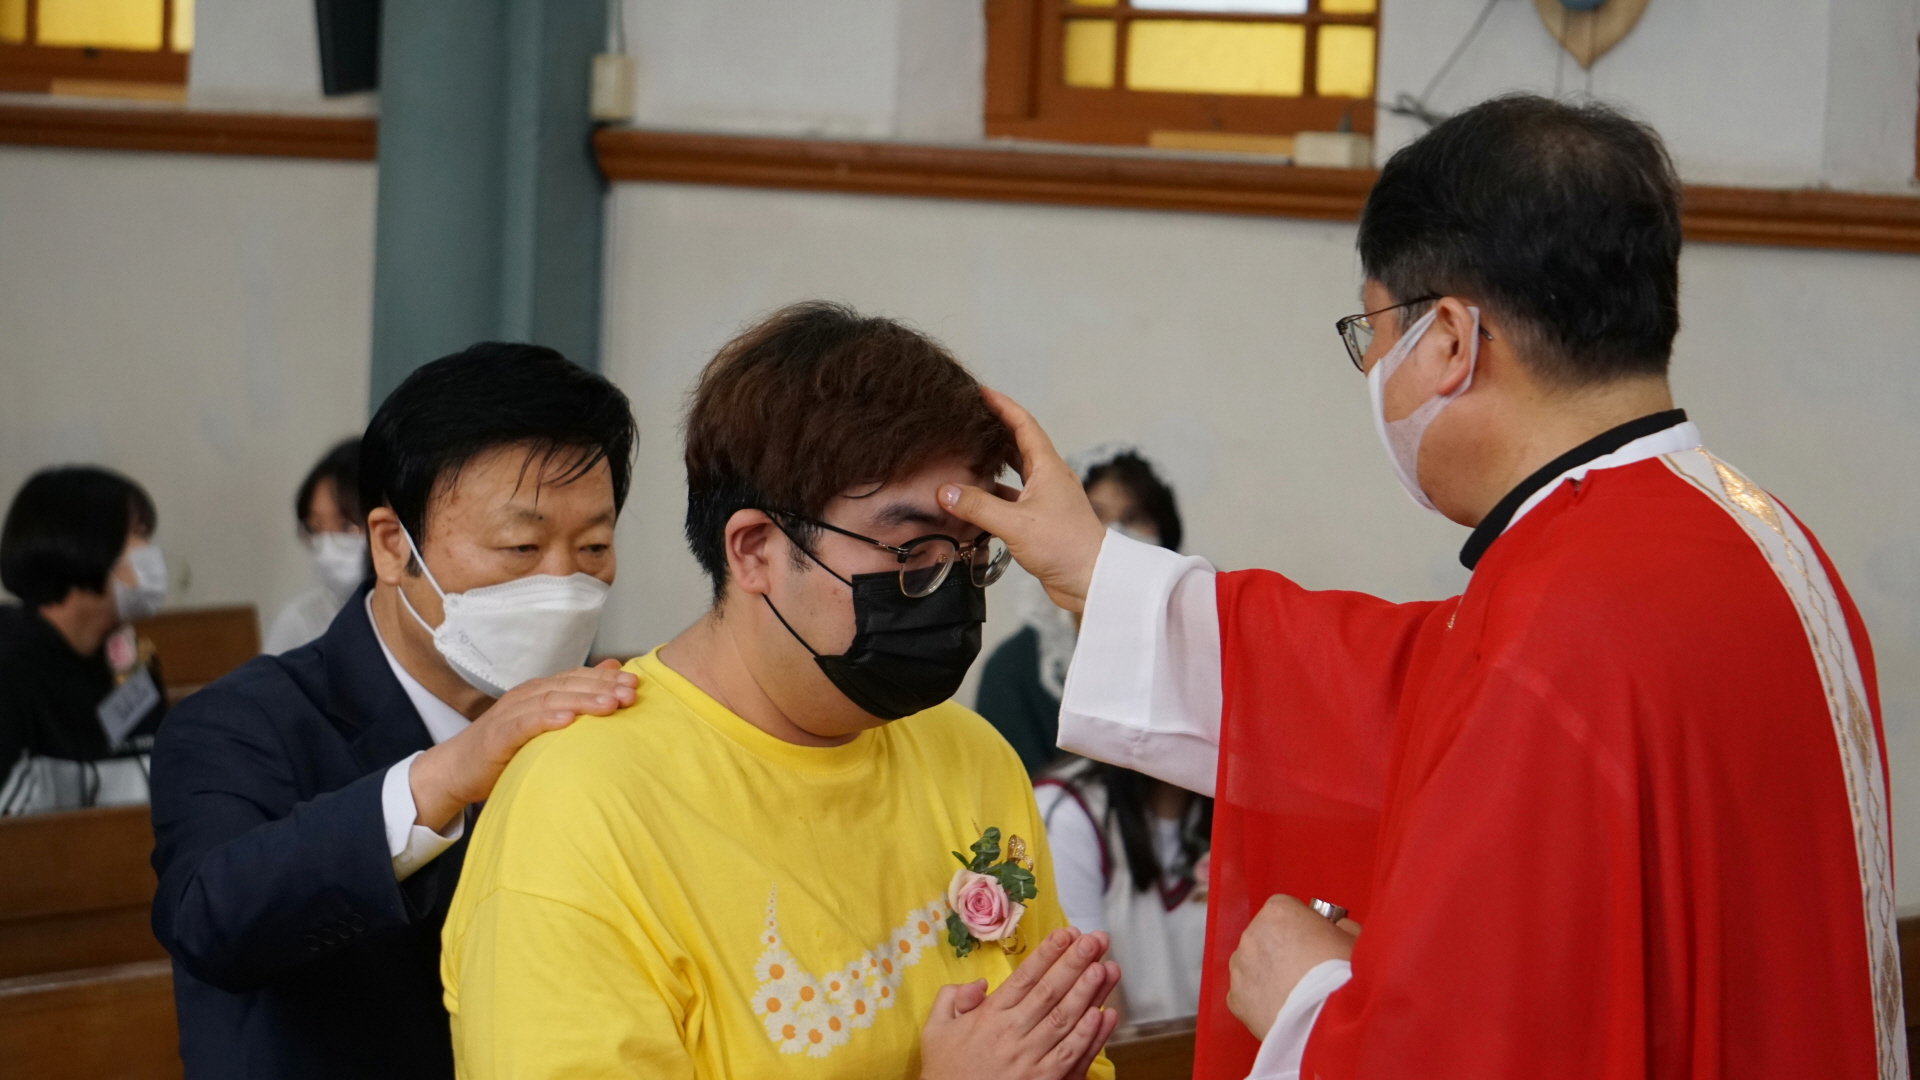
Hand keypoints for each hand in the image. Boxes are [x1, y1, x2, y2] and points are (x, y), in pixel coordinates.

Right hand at [408, 660, 637, 830]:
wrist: (456, 770)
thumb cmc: (506, 748)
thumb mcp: (544, 722)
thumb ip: (575, 699)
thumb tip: (613, 673)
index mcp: (540, 691)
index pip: (578, 677)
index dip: (607, 677)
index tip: (637, 683)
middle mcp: (526, 696)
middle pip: (568, 684)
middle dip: (602, 686)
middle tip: (631, 693)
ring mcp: (510, 714)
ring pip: (550, 699)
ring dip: (582, 700)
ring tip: (609, 704)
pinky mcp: (496, 736)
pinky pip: (523, 725)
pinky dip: (545, 720)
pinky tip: (566, 722)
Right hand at [920, 927, 1121, 1079]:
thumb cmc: (946, 1073)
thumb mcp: (936, 1030)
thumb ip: (952, 998)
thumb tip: (978, 983)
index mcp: (989, 1016)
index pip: (1025, 977)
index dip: (1048, 953)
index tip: (1066, 933)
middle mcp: (1012, 1033)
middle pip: (1050, 991)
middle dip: (1075, 962)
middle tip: (1095, 940)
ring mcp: (1030, 1059)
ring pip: (1064, 1019)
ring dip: (1087, 992)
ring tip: (1104, 967)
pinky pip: (1071, 1055)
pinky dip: (1089, 1035)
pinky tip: (1104, 1015)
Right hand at [938, 388, 1107, 612]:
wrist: (1093, 579)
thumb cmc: (1065, 546)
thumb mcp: (1015, 523)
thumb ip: (978, 506)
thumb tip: (945, 491)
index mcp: (1048, 468)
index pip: (1023, 426)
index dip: (1003, 406)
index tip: (982, 392)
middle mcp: (1048, 479)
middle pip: (1019, 446)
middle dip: (995, 431)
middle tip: (970, 420)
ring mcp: (1046, 500)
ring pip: (1015, 475)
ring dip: (993, 466)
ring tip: (967, 457)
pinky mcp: (1041, 522)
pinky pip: (1012, 501)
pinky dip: (994, 498)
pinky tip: (975, 503)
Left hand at [1227, 895, 1359, 1039]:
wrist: (1330, 1020)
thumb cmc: (1345, 974)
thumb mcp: (1353, 940)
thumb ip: (1338, 927)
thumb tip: (1335, 929)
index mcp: (1278, 911)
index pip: (1284, 910)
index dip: (1300, 927)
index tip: (1313, 944)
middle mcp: (1251, 934)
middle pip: (1264, 937)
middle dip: (1280, 950)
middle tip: (1304, 972)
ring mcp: (1240, 967)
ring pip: (1252, 966)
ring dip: (1267, 975)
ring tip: (1292, 995)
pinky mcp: (1234, 999)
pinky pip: (1247, 995)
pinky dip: (1260, 1001)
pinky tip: (1281, 1011)